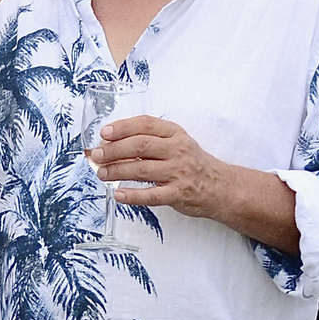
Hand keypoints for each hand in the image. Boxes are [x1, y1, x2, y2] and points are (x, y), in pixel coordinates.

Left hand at [91, 114, 227, 215]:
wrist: (221, 186)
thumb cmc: (191, 163)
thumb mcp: (176, 144)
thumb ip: (149, 141)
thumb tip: (111, 143)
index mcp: (175, 134)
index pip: (146, 124)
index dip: (122, 127)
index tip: (104, 133)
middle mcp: (177, 150)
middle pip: (140, 146)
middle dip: (113, 150)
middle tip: (97, 155)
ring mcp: (179, 172)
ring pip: (142, 169)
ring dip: (117, 171)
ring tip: (102, 174)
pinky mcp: (178, 194)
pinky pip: (151, 195)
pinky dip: (132, 195)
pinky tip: (118, 195)